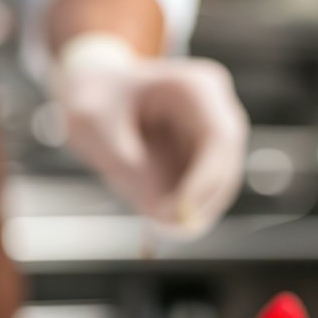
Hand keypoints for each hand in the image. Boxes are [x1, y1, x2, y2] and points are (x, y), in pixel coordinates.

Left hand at [56, 47, 248, 239]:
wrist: (92, 87)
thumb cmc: (91, 97)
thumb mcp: (90, 122)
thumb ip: (120, 160)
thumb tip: (158, 211)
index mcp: (196, 87)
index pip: (220, 138)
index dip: (206, 180)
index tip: (179, 214)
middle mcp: (214, 107)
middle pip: (227, 163)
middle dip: (202, 201)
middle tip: (170, 230)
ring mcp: (211, 131)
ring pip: (218, 182)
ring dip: (194, 208)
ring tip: (157, 226)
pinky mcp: (201, 154)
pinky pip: (202, 189)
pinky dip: (184, 207)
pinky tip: (158, 221)